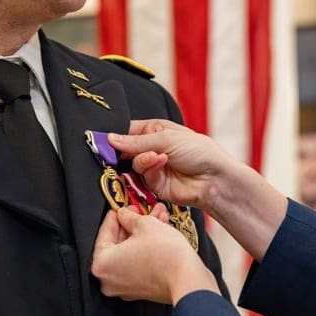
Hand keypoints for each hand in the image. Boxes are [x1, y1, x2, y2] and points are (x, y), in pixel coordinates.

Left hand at [91, 206, 218, 304]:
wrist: (189, 279)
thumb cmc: (166, 256)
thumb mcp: (145, 225)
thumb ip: (129, 217)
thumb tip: (124, 214)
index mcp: (102, 264)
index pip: (104, 233)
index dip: (114, 216)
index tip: (120, 208)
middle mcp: (109, 280)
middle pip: (118, 244)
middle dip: (132, 224)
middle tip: (140, 211)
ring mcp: (125, 287)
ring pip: (130, 253)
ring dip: (142, 234)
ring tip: (155, 218)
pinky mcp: (141, 290)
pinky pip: (138, 264)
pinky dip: (146, 249)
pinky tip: (159, 233)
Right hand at [107, 119, 235, 209]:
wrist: (214, 178)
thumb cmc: (198, 150)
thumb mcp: (166, 138)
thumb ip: (136, 141)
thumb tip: (109, 138)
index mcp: (154, 130)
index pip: (127, 131)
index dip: (115, 135)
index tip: (101, 139)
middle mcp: (151, 148)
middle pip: (125, 149)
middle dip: (122, 150)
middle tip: (114, 152)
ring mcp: (152, 167)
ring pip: (132, 163)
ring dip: (142, 159)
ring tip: (157, 157)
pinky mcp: (154, 184)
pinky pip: (141, 176)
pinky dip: (149, 168)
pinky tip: (161, 162)